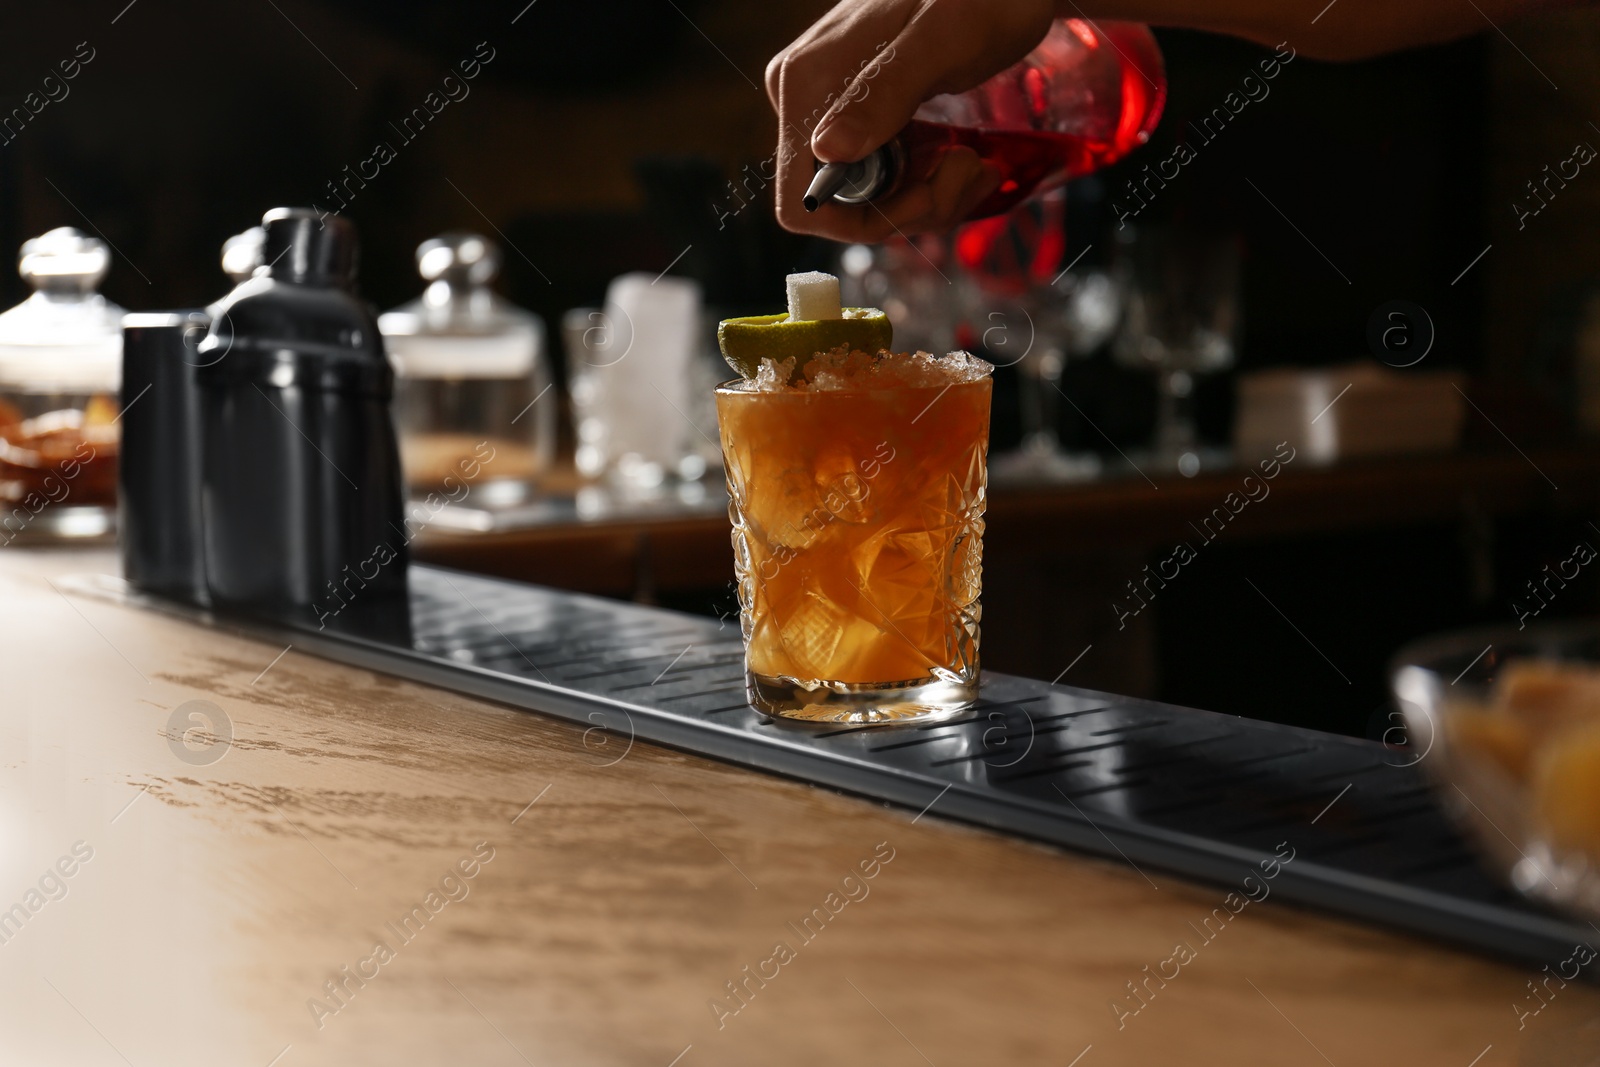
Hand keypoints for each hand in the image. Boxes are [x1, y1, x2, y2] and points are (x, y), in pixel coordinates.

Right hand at [765, 0, 1059, 241]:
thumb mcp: (940, 42)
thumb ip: (883, 92)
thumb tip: (828, 150)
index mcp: (806, 84)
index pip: (804, 202)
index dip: (867, 221)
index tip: (928, 197)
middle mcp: (807, 101)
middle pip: (842, 206)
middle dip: (913, 206)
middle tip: (970, 170)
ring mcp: (832, 110)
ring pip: (869, 199)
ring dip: (931, 197)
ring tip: (977, 163)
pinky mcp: (860, 116)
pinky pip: (884, 178)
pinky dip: (929, 182)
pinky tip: (967, 159)